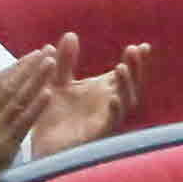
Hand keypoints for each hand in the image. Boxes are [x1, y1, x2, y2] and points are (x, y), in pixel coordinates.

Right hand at [0, 44, 69, 181]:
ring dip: (36, 80)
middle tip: (48, 50)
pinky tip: (48, 93)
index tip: (34, 54)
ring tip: (51, 63)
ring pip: (16, 101)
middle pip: (7, 87)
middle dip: (29, 67)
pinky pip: (21, 124)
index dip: (16, 67)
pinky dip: (35, 107)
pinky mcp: (2, 148)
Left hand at [33, 34, 145, 156]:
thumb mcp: (56, 83)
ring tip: (121, 68)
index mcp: (102, 91)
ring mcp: (105, 120)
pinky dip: (114, 111)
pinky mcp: (97, 136)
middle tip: (134, 50)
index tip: (142, 46)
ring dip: (126, 86)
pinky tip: (113, 98)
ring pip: (126, 103)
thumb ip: (64, 61)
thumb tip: (71, 35)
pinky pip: (111, 124)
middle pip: (131, 85)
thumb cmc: (51, 117)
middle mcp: (108, 105)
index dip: (136, 61)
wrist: (39, 147)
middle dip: (135, 68)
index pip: (124, 73)